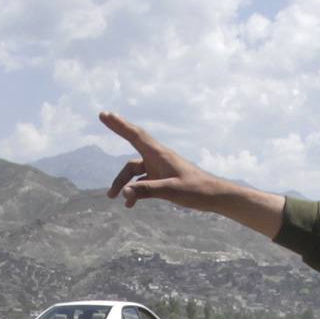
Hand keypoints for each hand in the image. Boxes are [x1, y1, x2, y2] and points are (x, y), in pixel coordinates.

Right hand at [97, 112, 285, 234]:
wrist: (215, 196)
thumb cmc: (196, 190)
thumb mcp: (170, 190)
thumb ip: (146, 190)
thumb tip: (125, 193)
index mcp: (159, 154)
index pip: (135, 135)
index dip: (118, 125)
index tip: (104, 114)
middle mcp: (158, 158)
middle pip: (131, 162)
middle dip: (119, 170)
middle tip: (106, 173)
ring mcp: (160, 168)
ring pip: (135, 173)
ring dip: (125, 185)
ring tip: (114, 200)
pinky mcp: (164, 179)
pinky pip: (143, 182)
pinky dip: (136, 191)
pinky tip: (131, 204)